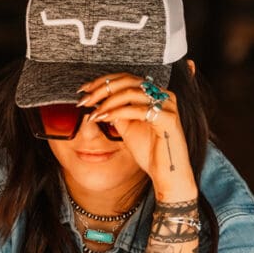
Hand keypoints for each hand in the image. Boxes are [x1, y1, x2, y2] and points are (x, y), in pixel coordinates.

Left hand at [76, 73, 196, 200]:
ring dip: (107, 102)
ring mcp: (168, 105)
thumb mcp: (127, 128)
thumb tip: (98, 101)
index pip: (126, 78)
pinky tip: (105, 118)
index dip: (103, 81)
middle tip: (85, 100)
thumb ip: (116, 112)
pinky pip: (138, 110)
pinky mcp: (168, 119)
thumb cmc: (151, 152)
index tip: (84, 90)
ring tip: (93, 113)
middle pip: (127, 81)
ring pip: (131, 93)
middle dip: (102, 89)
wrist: (167, 174)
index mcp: (155, 94)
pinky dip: (118, 112)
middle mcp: (163, 95)